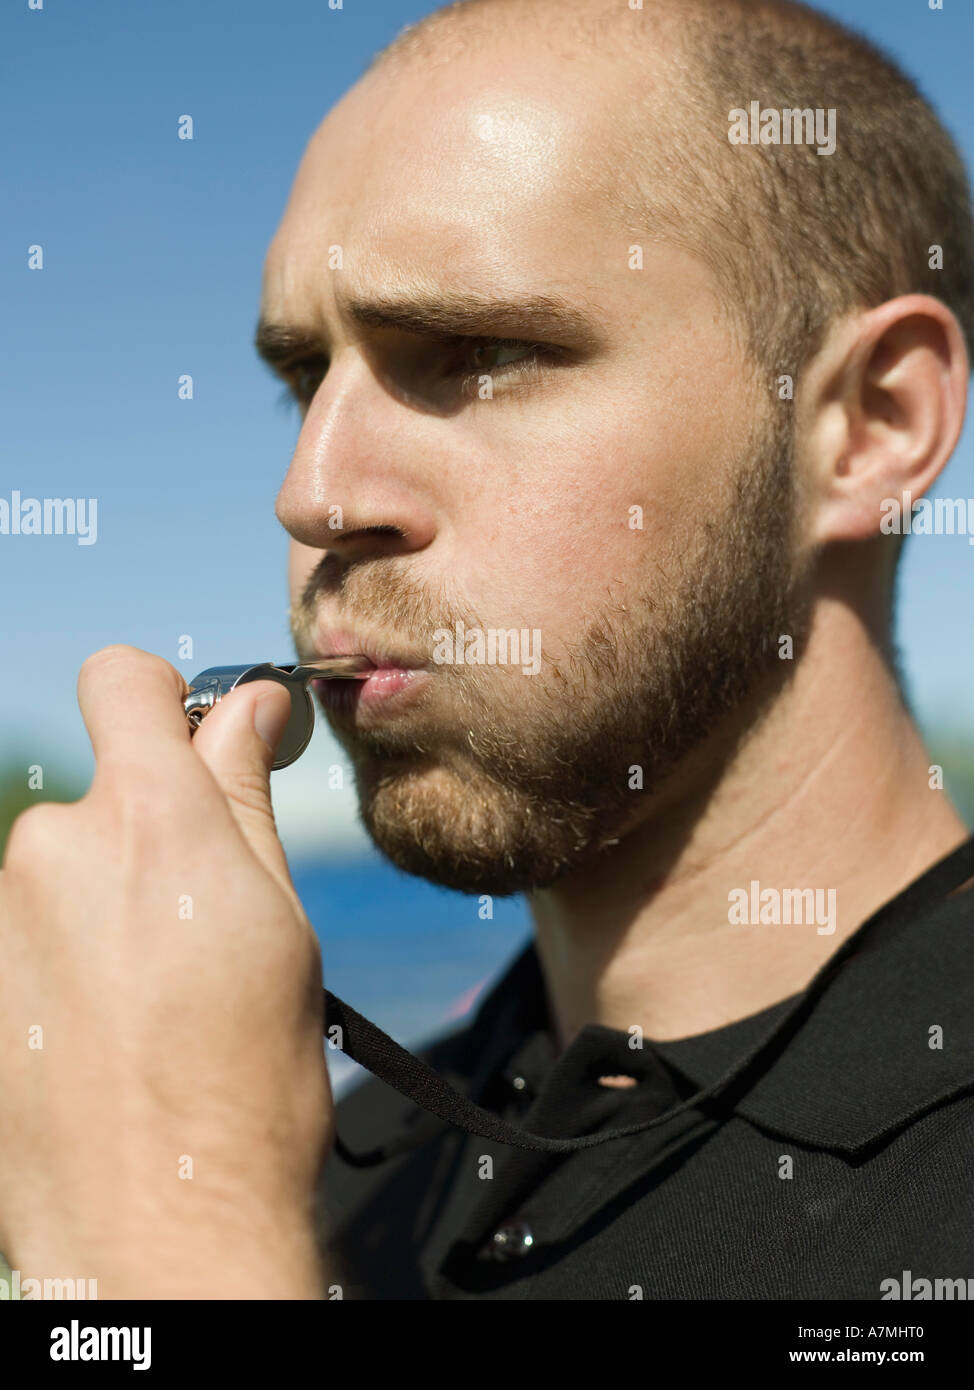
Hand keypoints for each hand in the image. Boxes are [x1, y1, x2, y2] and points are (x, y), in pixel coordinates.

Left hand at [0, 646, 332, 1296]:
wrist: (157, 1224)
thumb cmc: (243, 1082)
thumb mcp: (279, 919)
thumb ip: (247, 795)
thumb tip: (246, 708)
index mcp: (146, 821)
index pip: (119, 678)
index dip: (163, 693)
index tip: (199, 741)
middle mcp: (53, 851)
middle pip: (102, 787)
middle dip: (155, 823)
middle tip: (212, 911)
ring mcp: (2, 920)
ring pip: (70, 863)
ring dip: (115, 894)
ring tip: (167, 988)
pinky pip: (37, 927)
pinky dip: (79, 950)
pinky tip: (120, 1024)